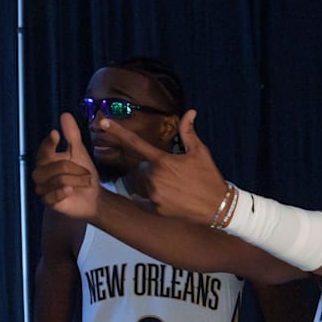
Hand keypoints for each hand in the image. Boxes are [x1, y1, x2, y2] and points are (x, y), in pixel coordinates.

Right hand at [31, 113, 100, 218]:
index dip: (48, 142)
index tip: (55, 134)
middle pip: (54, 166)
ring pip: (57, 180)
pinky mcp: (49, 202)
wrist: (94, 198)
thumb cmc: (84, 175)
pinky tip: (71, 190)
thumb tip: (65, 114)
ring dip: (76, 180)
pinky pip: (53, 196)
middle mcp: (41, 173)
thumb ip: (72, 135)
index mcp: (47, 160)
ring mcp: (43, 188)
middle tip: (87, 173)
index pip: (44, 149)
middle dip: (74, 168)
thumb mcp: (79, 153)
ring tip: (86, 182)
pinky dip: (64, 192)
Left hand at [99, 110, 227, 225]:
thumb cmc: (209, 178)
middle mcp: (154, 177)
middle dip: (155, 169)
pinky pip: (144, 200)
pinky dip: (151, 199)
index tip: (102, 123)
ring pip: (145, 184)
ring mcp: (153, 194)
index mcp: (163, 161)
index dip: (117, 131)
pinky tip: (167, 199)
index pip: (135, 143)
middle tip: (176, 175)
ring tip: (176, 188)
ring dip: (155, 183)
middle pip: (143, 168)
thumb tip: (190, 112)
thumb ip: (189, 132)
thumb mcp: (200, 152)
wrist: (218, 207)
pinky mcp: (156, 209)